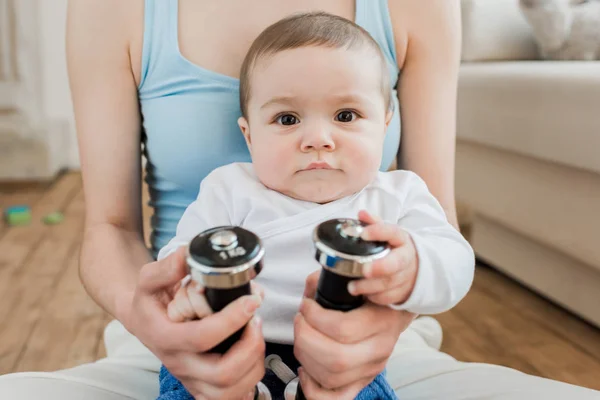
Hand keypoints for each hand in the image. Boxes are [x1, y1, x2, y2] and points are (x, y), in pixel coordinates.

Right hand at [125, 246, 264, 399]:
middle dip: (250, 346)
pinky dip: (250, 380)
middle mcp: (179, 364)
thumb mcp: (149, 279)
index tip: (251, 300)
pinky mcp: (202, 388)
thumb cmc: (150, 301)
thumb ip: (167, 266)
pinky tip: (251, 355)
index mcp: (165, 337)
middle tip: (256, 321)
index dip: (232, 320)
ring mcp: (191, 380)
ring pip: (233, 389)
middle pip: (223, 373)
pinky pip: (233, 398)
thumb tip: (189, 254)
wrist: (142, 322)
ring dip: (254, 361)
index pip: (202, 337)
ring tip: (256, 334)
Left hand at [293, 271, 415, 398]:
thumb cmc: (368, 296)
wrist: (392, 313)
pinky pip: (335, 398)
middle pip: (335, 358)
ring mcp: (370, 369)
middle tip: (300, 320)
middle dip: (305, 337)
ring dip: (305, 356)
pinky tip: (305, 368)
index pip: (343, 329)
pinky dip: (312, 387)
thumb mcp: (354, 280)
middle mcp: (379, 349)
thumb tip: (311, 285)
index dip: (314, 317)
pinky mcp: (361, 382)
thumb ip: (329, 279)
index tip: (306, 305)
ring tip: (301, 337)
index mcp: (380, 321)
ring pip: (331, 377)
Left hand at [346, 210, 418, 306]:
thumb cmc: (394, 248)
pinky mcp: (403, 292)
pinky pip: (389, 297)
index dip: (379, 232)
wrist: (416, 266)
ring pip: (390, 283)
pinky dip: (375, 297)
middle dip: (380, 267)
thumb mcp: (387, 233)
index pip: (392, 232)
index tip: (364, 233)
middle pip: (396, 263)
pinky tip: (364, 294)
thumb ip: (375, 223)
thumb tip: (361, 214)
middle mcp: (406, 258)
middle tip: (364, 270)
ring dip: (370, 286)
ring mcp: (406, 276)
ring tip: (352, 287)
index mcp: (401, 239)